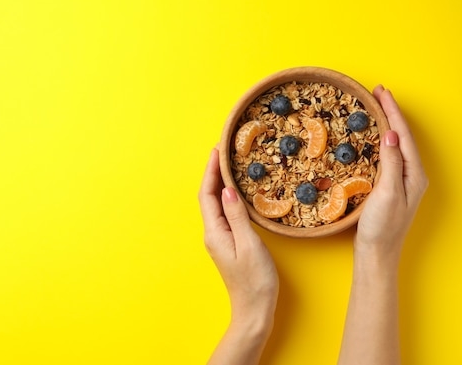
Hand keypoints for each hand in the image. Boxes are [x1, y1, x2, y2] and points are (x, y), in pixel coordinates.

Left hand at [198, 148, 277, 363]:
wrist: (254, 310)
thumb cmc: (255, 281)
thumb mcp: (249, 245)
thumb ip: (237, 216)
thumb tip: (226, 189)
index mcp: (215, 232)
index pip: (207, 194)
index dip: (210, 171)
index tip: (217, 150)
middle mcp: (213, 234)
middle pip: (208, 197)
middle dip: (213, 173)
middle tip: (223, 151)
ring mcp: (220, 239)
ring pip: (215, 204)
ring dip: (219, 183)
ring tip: (229, 164)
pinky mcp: (229, 243)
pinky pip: (224, 213)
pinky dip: (228, 197)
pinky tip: (237, 191)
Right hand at [356, 85, 428, 256]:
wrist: (377, 252)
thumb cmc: (382, 226)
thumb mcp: (387, 192)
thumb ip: (391, 163)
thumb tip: (391, 134)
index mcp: (414, 174)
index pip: (403, 135)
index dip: (392, 112)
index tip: (381, 92)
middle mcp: (411, 174)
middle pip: (401, 136)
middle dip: (391, 112)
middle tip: (377, 92)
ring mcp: (402, 180)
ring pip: (395, 143)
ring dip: (386, 122)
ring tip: (376, 106)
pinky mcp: (390, 185)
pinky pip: (388, 154)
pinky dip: (380, 138)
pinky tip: (373, 135)